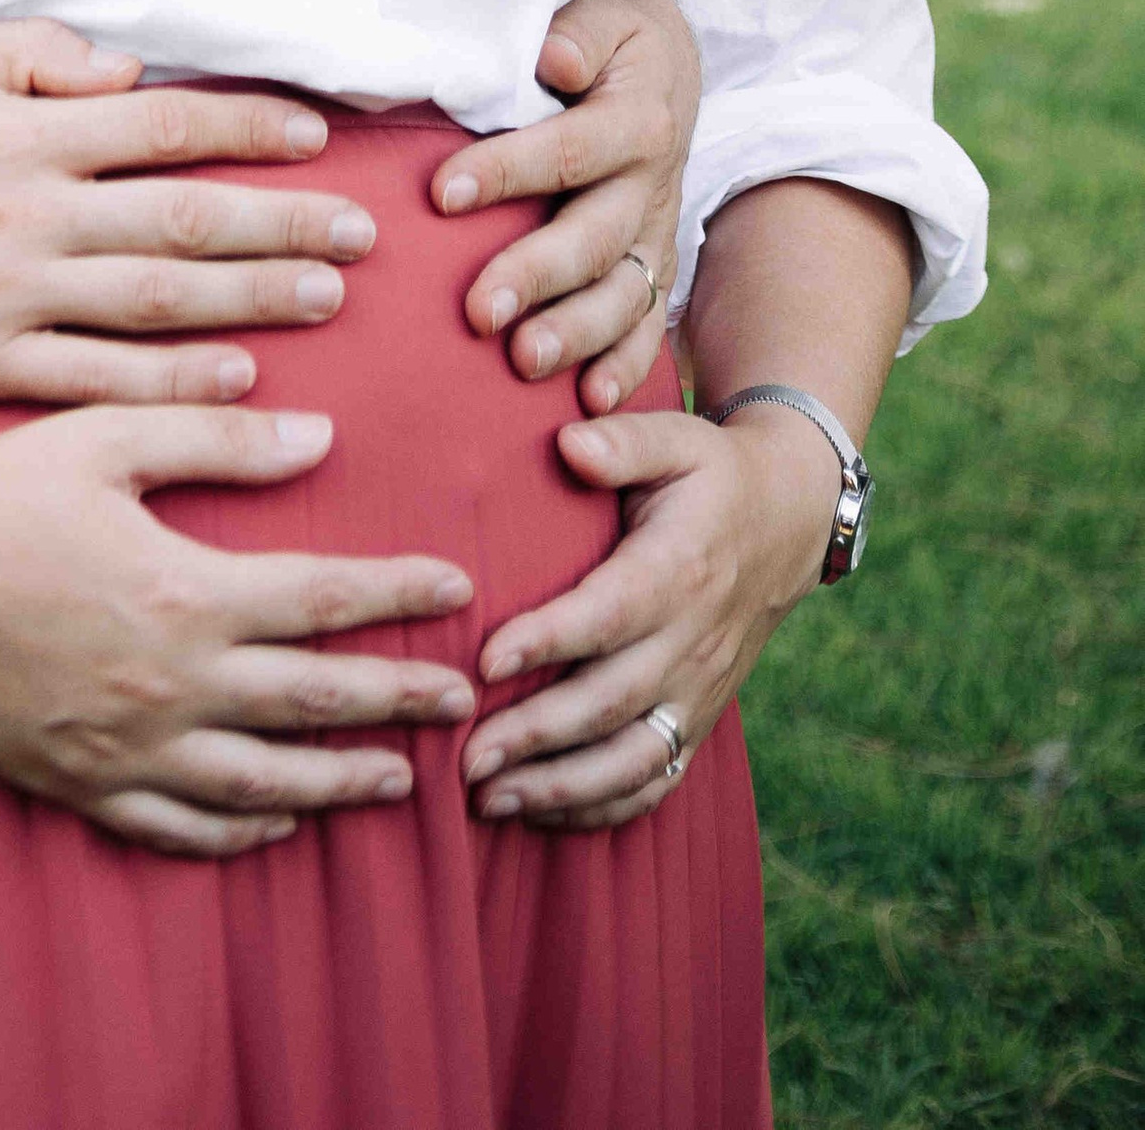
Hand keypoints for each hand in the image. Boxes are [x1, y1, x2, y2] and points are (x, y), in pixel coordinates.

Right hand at [0, 19, 375, 406]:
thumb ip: (30, 53)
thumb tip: (127, 68)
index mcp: (22, 132)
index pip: (164, 125)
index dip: (248, 130)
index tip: (318, 137)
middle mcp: (30, 212)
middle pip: (183, 218)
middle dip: (283, 222)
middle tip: (362, 232)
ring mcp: (11, 296)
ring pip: (158, 300)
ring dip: (254, 298)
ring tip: (329, 295)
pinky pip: (100, 378)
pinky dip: (175, 380)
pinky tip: (240, 380)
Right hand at [0, 401, 476, 857]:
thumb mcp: (104, 437)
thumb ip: (215, 437)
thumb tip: (322, 440)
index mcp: (186, 592)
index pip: (325, 601)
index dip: (400, 594)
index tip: (459, 586)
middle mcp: (170, 685)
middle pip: (316, 702)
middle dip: (400, 700)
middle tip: (463, 700)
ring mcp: (124, 748)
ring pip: (262, 784)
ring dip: (340, 781)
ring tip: (398, 778)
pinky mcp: (76, 783)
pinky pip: (178, 828)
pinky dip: (240, 834)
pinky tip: (275, 825)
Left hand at [430, 0, 699, 408]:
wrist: (665, 63)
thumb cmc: (607, 33)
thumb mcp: (602, 10)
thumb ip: (576, 30)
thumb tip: (554, 54)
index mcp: (636, 116)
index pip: (567, 149)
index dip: (505, 171)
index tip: (440, 193)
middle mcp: (653, 183)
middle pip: (594, 238)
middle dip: (535, 276)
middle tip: (477, 312)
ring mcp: (656, 234)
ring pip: (622, 294)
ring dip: (575, 333)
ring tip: (524, 362)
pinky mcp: (654, 267)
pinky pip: (647, 325)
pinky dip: (624, 367)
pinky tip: (588, 400)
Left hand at [457, 404, 839, 828]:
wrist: (788, 524)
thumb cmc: (711, 474)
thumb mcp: (678, 440)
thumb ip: (623, 443)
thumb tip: (569, 444)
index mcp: (679, 571)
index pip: (609, 615)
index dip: (548, 641)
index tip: (484, 661)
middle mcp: (691, 643)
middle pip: (610, 703)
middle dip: (535, 736)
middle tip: (465, 756)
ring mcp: (698, 691)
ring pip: (632, 759)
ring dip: (560, 787)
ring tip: (488, 800)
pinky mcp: (698, 720)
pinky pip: (655, 782)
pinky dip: (600, 808)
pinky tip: (538, 813)